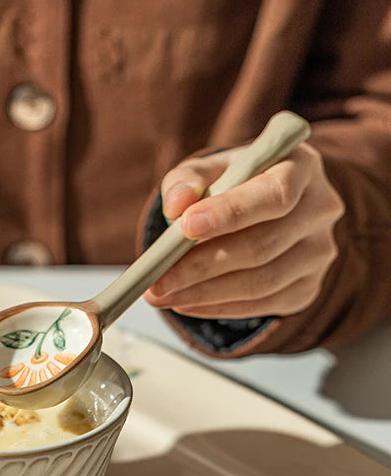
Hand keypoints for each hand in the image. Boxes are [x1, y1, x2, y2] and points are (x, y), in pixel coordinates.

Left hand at [144, 142, 343, 318]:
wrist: (262, 207)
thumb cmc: (232, 183)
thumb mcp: (209, 170)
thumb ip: (187, 180)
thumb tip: (176, 204)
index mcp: (300, 168)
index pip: (274, 194)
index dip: (230, 213)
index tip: (186, 227)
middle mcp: (319, 209)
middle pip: (262, 246)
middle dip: (200, 267)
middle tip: (156, 282)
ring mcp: (318, 252)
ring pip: (261, 283)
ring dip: (203, 294)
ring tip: (161, 296)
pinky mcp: (307, 286)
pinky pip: (262, 305)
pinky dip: (218, 307)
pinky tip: (185, 303)